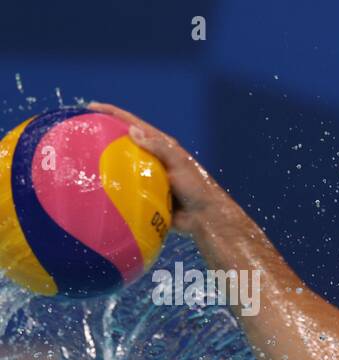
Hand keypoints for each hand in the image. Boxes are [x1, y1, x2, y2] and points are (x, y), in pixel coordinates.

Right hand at [87, 102, 236, 235]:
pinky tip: (92, 188)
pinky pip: (123, 189)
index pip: (133, 125)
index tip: (91, 107)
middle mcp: (151, 159)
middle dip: (103, 136)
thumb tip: (132, 131)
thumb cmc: (197, 189)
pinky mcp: (145, 195)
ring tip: (79, 158)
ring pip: (120, 167)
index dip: (113, 114)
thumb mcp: (180, 164)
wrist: (205, 218)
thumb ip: (159, 148)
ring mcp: (146, 177)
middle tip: (79, 131)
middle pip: (122, 143)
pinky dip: (109, 187)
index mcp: (161, 147)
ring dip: (102, 163)